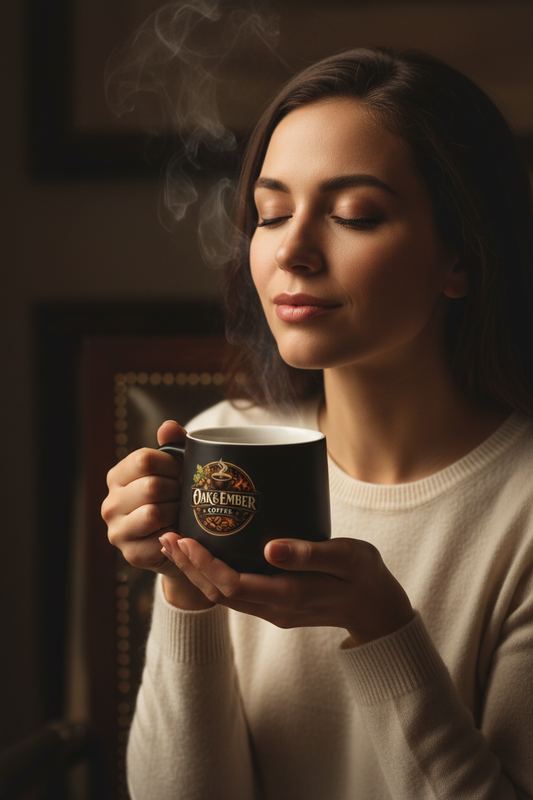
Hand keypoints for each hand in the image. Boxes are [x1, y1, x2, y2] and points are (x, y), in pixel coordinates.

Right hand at [102, 420, 212, 609]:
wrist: (183, 542)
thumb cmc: (177, 498)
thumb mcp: (177, 469)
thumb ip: (174, 445)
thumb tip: (168, 426)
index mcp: (118, 477)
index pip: (144, 459)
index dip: (171, 464)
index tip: (182, 472)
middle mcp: (110, 503)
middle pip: (151, 486)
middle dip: (177, 490)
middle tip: (186, 496)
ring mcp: (117, 531)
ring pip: (153, 513)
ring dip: (177, 512)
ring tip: (183, 512)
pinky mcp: (131, 554)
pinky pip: (159, 538)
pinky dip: (176, 533)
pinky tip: (180, 531)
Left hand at [159, 534, 413, 644]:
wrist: (377, 609)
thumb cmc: (364, 576)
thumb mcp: (345, 558)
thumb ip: (309, 554)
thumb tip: (269, 547)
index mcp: (288, 597)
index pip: (232, 584)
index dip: (203, 564)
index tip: (184, 539)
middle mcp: (273, 608)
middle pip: (217, 592)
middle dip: (189, 566)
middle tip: (167, 535)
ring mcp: (272, 609)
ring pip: (222, 594)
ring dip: (196, 570)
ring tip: (176, 542)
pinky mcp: (274, 603)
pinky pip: (235, 592)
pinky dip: (213, 573)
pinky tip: (206, 553)